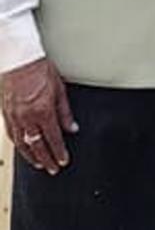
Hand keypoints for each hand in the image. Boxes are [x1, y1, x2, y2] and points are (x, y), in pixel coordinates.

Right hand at [2, 58, 75, 174]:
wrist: (18, 60)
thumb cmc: (39, 70)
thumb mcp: (60, 89)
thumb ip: (65, 112)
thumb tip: (72, 128)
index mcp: (43, 111)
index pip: (53, 138)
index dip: (58, 152)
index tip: (63, 161)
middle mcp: (27, 117)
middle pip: (37, 145)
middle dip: (46, 159)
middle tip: (53, 168)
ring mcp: (14, 117)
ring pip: (22, 143)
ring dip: (31, 156)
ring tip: (39, 163)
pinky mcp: (6, 114)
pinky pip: (12, 134)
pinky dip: (18, 144)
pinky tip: (22, 148)